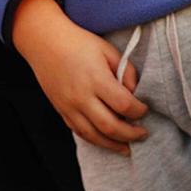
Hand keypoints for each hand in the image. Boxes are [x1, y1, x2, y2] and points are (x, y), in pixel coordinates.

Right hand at [13, 0, 148, 154]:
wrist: (44, 42)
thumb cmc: (79, 43)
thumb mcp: (108, 50)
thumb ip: (126, 71)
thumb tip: (135, 94)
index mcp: (96, 79)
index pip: (124, 104)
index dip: (139, 111)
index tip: (145, 109)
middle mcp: (81, 97)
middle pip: (110, 127)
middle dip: (130, 134)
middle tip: (143, 133)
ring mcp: (69, 107)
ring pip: (94, 136)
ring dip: (113, 145)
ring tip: (127, 148)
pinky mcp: (61, 111)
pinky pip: (80, 132)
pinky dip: (95, 139)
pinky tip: (106, 141)